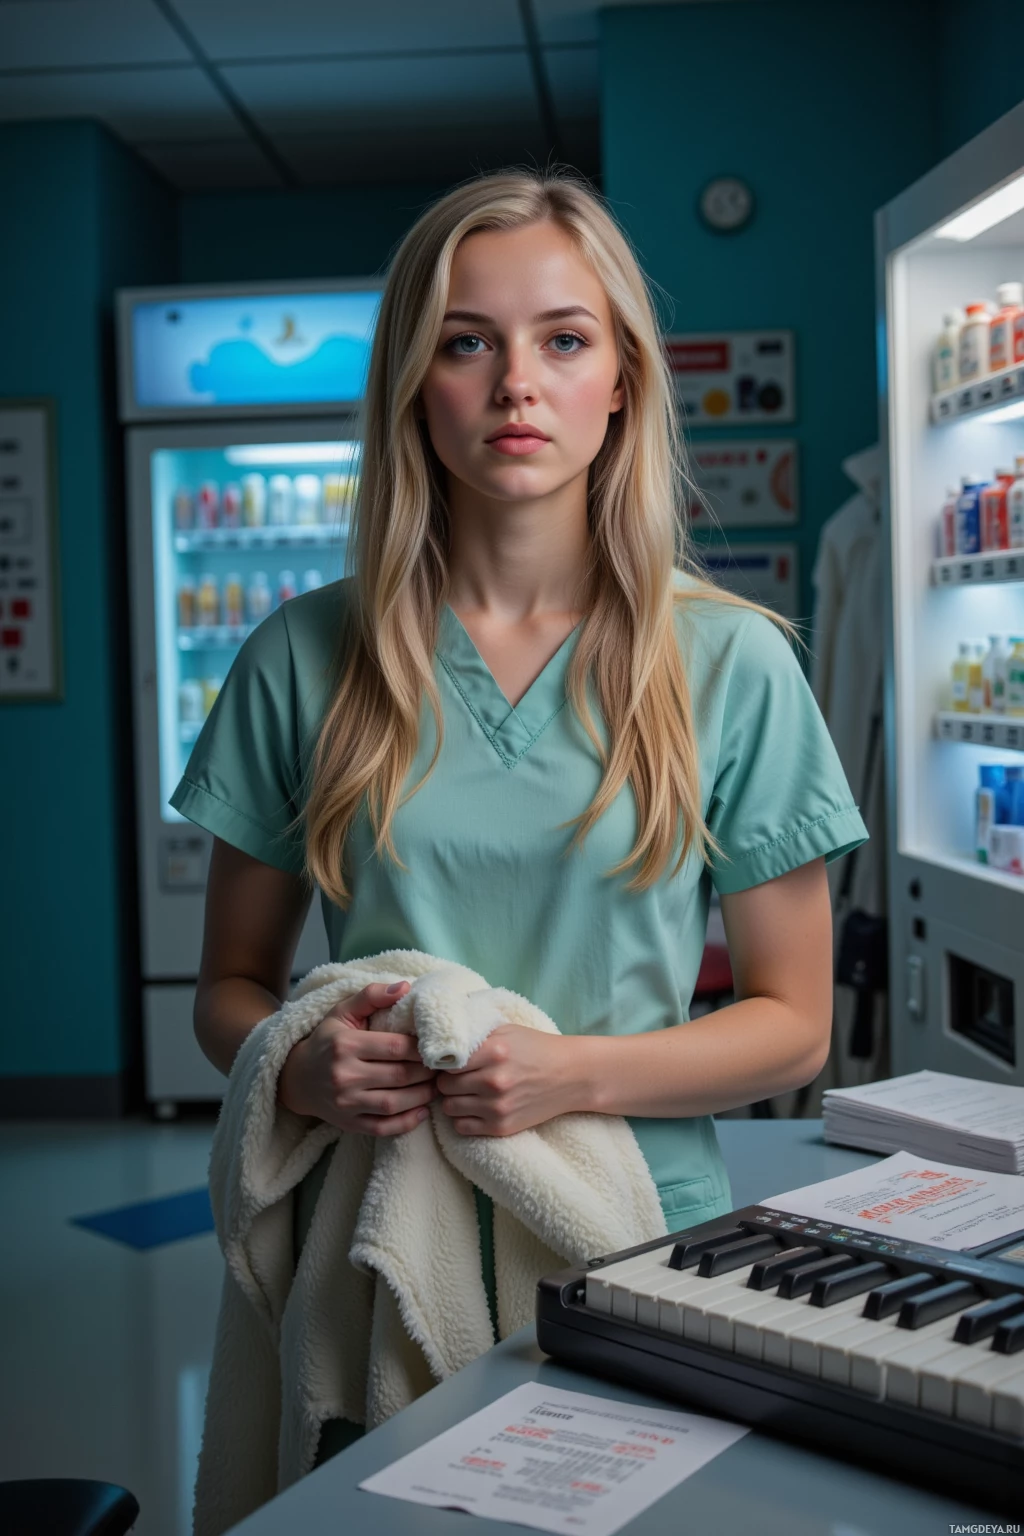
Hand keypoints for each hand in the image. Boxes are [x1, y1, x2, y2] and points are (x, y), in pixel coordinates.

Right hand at [277, 980, 438, 1135]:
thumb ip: (372, 996)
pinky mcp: (348, 1124)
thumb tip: (405, 986)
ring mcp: (345, 1103)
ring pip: (394, 1104)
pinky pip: (383, 1128)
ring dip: (422, 1096)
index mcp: (345, 1045)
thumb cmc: (327, 1040)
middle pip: (399, 1076)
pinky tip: (422, 1111)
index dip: (421, 1049)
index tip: (435, 1047)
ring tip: (435, 1086)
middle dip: (427, 1072)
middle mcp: (344, 1076)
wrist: (298, 1078)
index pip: (395, 1047)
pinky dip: (407, 1123)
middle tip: (442, 1067)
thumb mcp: (343, 1011)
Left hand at [434, 1024, 574, 1136]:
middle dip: (448, 1081)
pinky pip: (461, 1127)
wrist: (571, 1076)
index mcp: (495, 1052)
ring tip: (467, 1092)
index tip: (453, 1061)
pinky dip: (463, 1118)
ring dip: (454, 1099)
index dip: (445, 1061)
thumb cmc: (536, 1049)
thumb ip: (475, 1036)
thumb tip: (439, 1042)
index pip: (445, 1061)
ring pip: (449, 1107)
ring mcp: (498, 1107)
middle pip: (444, 1086)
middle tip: (460, 1077)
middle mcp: (495, 1081)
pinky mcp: (501, 1127)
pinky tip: (475, 1107)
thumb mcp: (506, 1031)